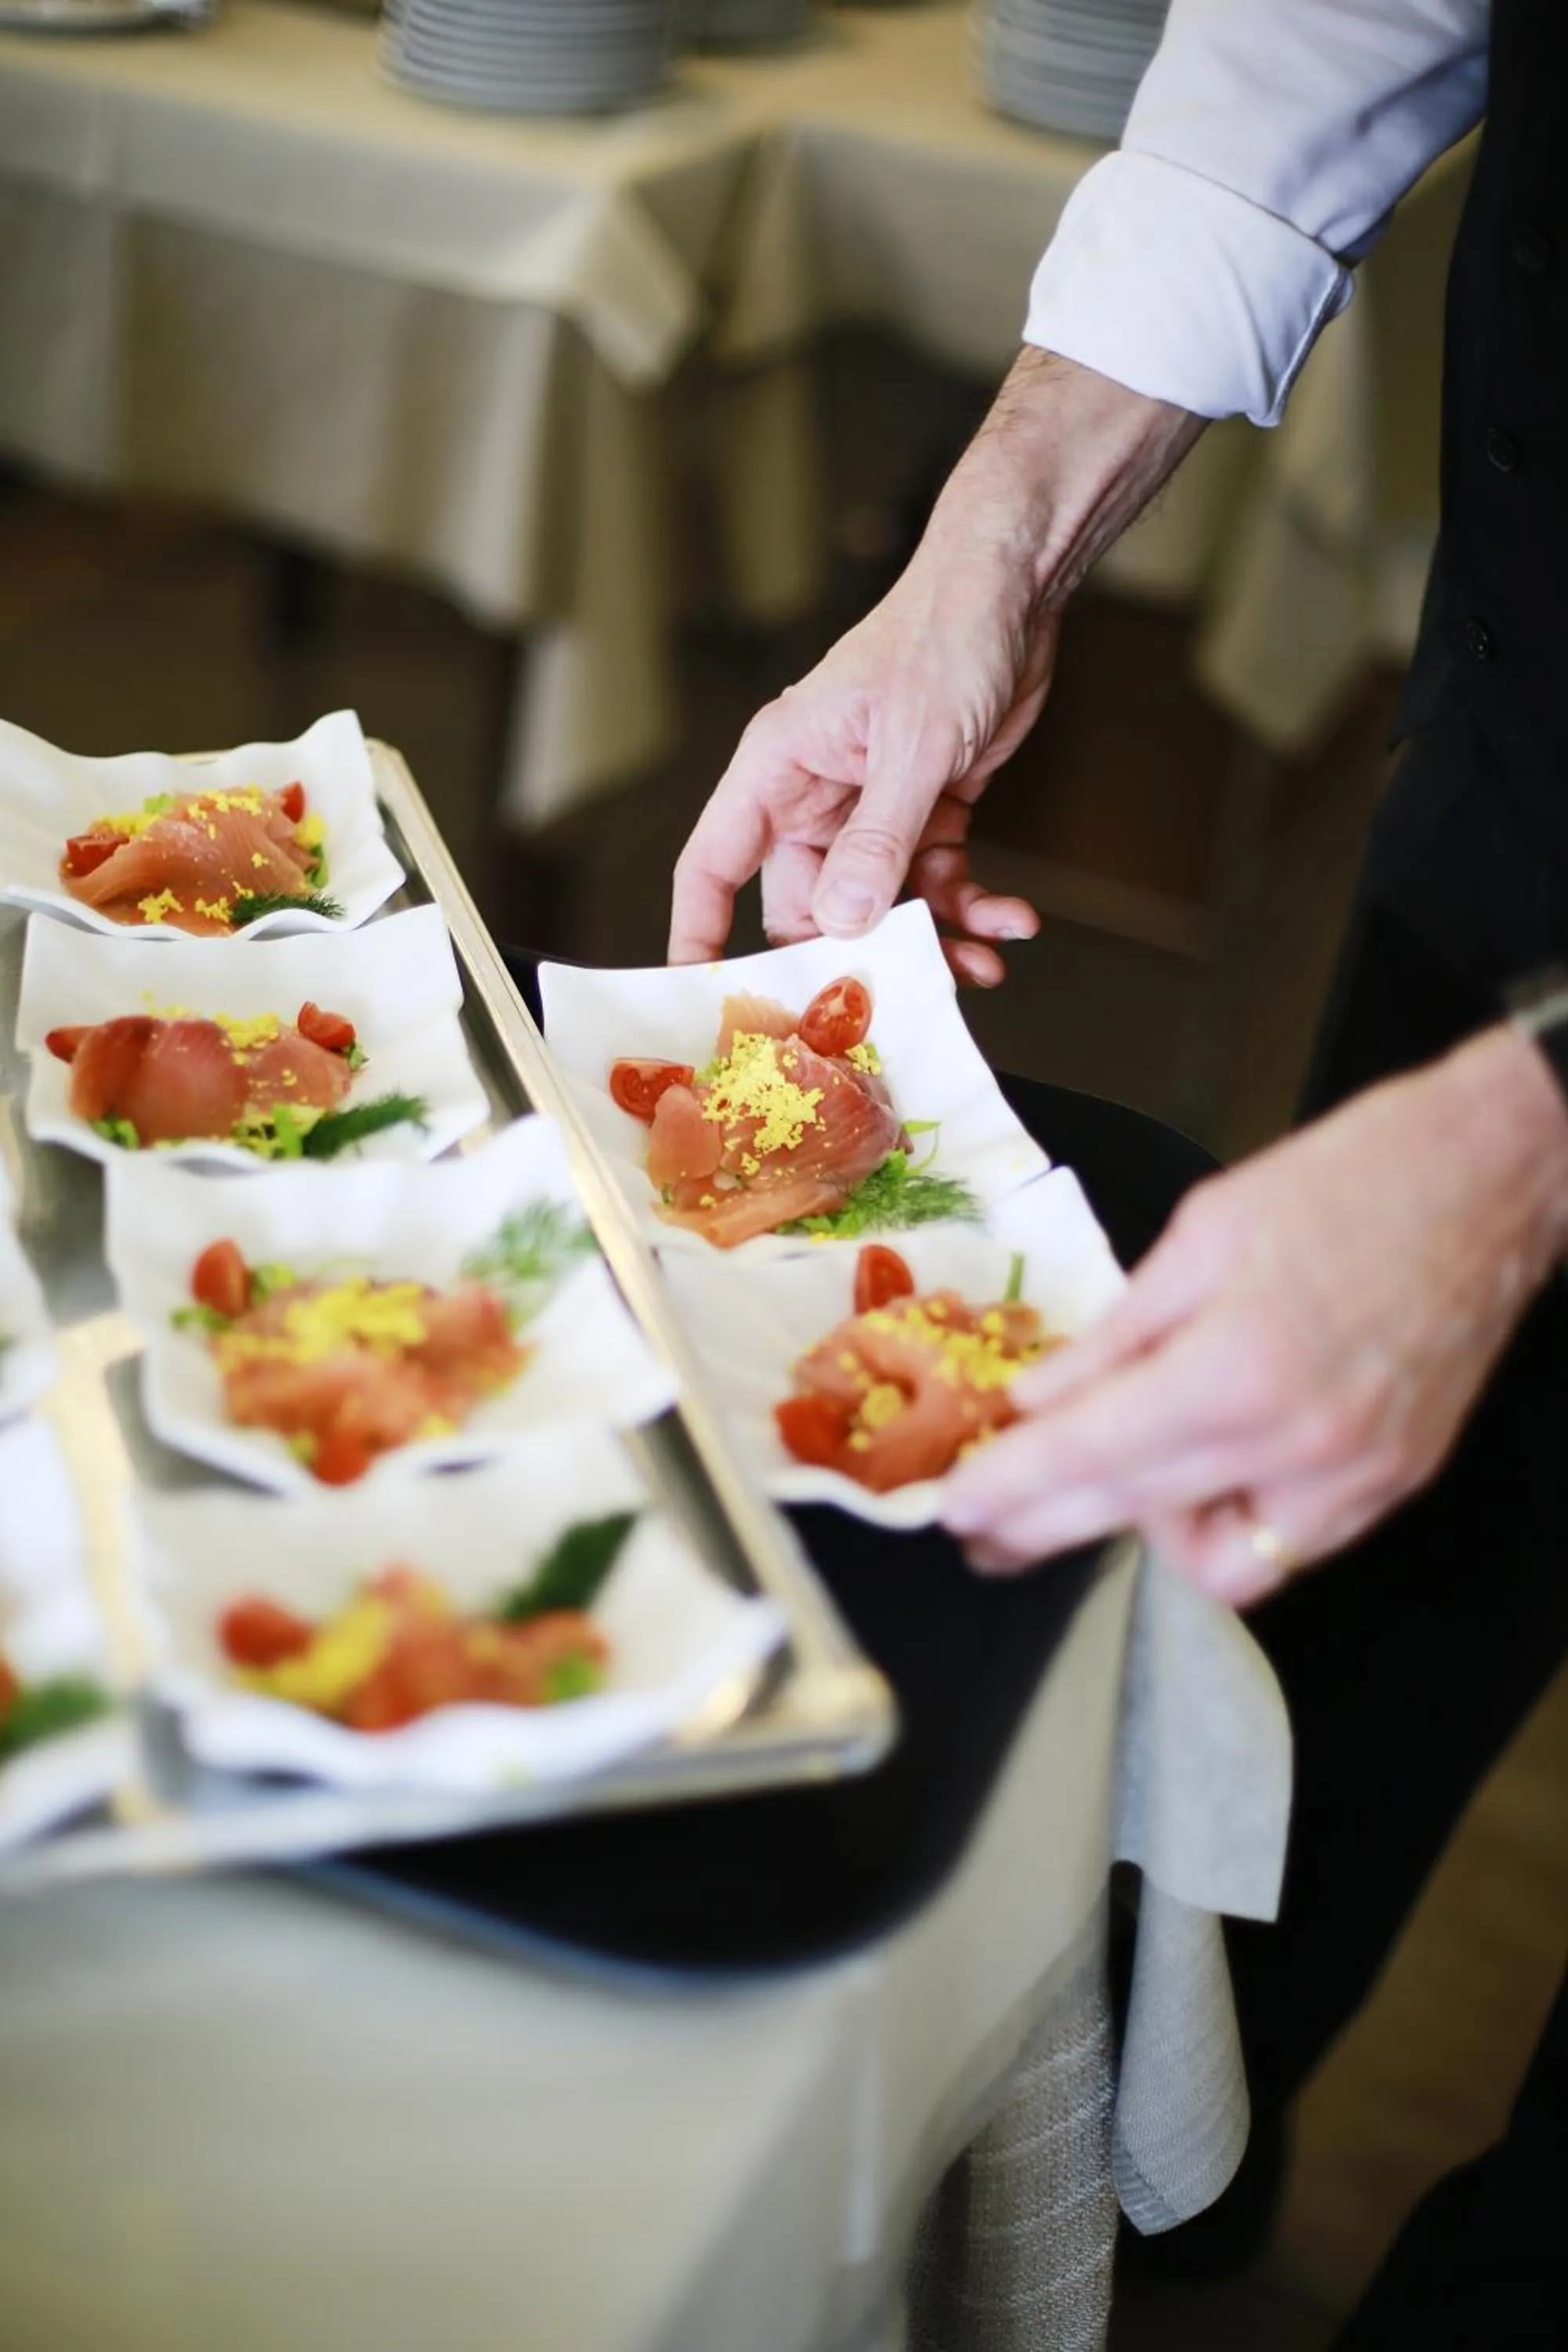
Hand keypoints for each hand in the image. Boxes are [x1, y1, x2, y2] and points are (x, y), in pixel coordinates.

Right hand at [671, 554, 1053, 986]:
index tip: (702, 1000)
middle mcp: (815, 796)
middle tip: (898, 997)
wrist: (1014, 592)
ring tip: (980, 962)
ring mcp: (869, 809)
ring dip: (931, 940)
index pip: (712, 866)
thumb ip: (877, 839)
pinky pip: (933, 882)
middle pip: (807, 908)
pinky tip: (1008, 920)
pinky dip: (969, 908)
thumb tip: (843, 919)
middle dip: (856, 957)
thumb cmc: (944, 634)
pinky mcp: (923, 812)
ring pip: (880, 907)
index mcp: (778, 769)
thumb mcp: (913, 744)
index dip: (699, 936)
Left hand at [943, 1026, 1567, 1603]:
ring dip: (1155, 1530)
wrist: (1493, 1175)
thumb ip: (1119, 1333)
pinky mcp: (1394, 1483)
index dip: (1010, 1490)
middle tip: (988, 1532)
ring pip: (1221, 1564)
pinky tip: (1206, 1472)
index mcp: (1238, 1368)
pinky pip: (1289, 1547)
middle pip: (1137, 1520)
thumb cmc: (1355, 1179)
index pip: (1090, 1456)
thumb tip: (1042, 1396)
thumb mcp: (1205, 1233)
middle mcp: (1297, 1445)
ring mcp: (1355, 1478)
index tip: (955, 1509)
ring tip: (1121, 1474)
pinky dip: (1234, 1522)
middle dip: (1046, 1531)